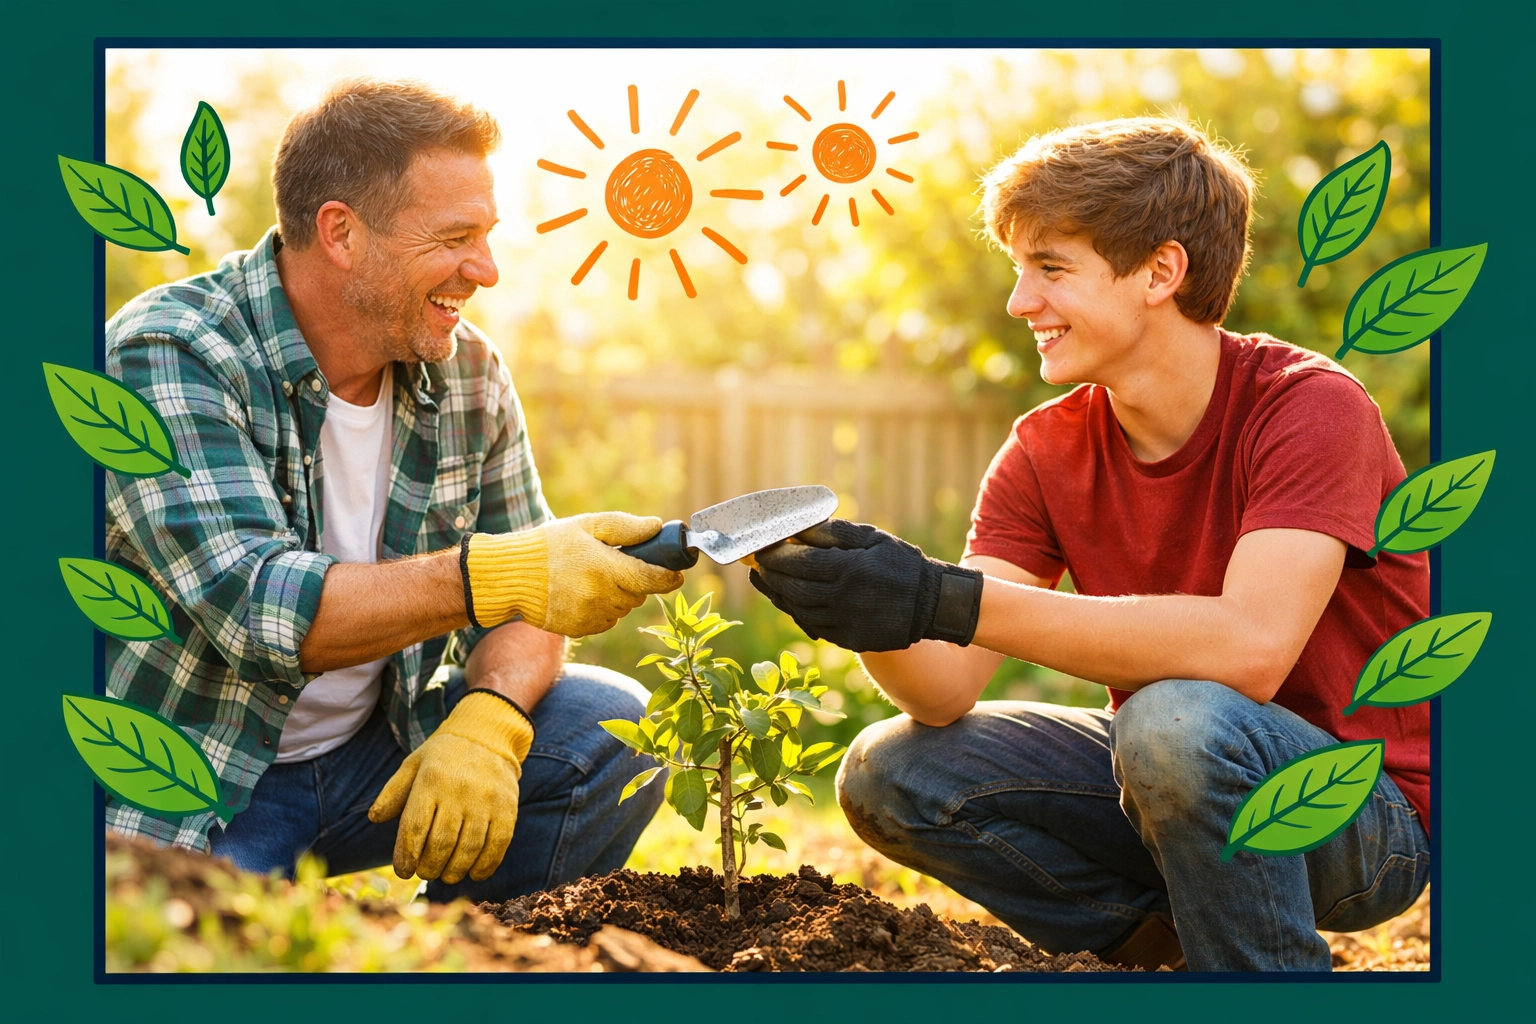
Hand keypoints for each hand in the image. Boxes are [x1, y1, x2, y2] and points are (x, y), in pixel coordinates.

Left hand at [367, 690, 533, 883]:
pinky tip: (474, 873)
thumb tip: (375, 818)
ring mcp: (486, 801)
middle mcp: (459, 791)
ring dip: (454, 871)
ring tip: (446, 875)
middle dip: (430, 867)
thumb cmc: (444, 756)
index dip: (407, 856)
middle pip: (441, 844)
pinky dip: (485, 866)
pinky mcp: (507, 808)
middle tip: (426, 873)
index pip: (415, 828)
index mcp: (431, 780)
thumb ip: (393, 792)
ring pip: (468, 849)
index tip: (404, 871)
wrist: (489, 736)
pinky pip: (497, 845)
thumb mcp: (413, 764)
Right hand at [462, 512, 684, 636]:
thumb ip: (625, 527)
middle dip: (636, 582)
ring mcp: (590, 615)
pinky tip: (583, 594)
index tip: (677, 574)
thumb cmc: (549, 545)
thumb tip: (656, 526)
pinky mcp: (579, 628)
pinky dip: (602, 609)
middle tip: (617, 567)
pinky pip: (605, 621)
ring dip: (618, 596)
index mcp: (605, 567)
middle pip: (638, 596)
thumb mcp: (586, 526)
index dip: (669, 578)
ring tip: (594, 578)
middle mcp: (600, 596)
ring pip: (622, 610)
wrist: (511, 576)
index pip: (652, 578)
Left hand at [749, 519, 983, 651]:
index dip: (775, 554)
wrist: (933, 603)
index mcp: (850, 569)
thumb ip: (833, 532)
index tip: (761, 547)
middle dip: (770, 575)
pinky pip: (813, 626)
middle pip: (793, 588)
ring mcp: (846, 623)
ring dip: (779, 595)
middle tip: (756, 564)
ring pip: (799, 610)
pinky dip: (796, 612)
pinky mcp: (849, 639)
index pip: (799, 561)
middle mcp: (844, 599)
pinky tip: (790, 599)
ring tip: (767, 580)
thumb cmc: (901, 564)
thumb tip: (797, 527)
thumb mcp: (872, 538)